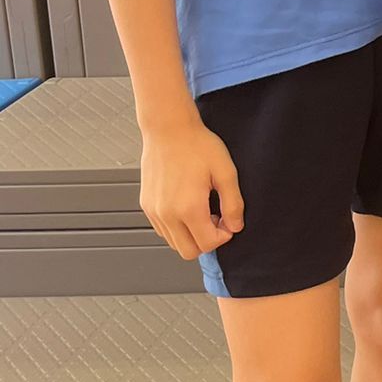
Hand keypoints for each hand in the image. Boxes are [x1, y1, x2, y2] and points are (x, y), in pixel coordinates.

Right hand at [139, 117, 241, 259]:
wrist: (169, 130)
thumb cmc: (198, 146)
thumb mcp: (226, 172)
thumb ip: (233, 203)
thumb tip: (235, 226)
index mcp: (188, 208)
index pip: (207, 244)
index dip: (223, 236)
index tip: (229, 220)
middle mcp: (167, 214)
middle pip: (188, 251)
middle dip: (207, 240)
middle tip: (217, 218)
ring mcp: (153, 211)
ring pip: (174, 243)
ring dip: (191, 235)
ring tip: (203, 210)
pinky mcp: (146, 206)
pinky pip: (163, 230)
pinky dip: (177, 228)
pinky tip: (188, 206)